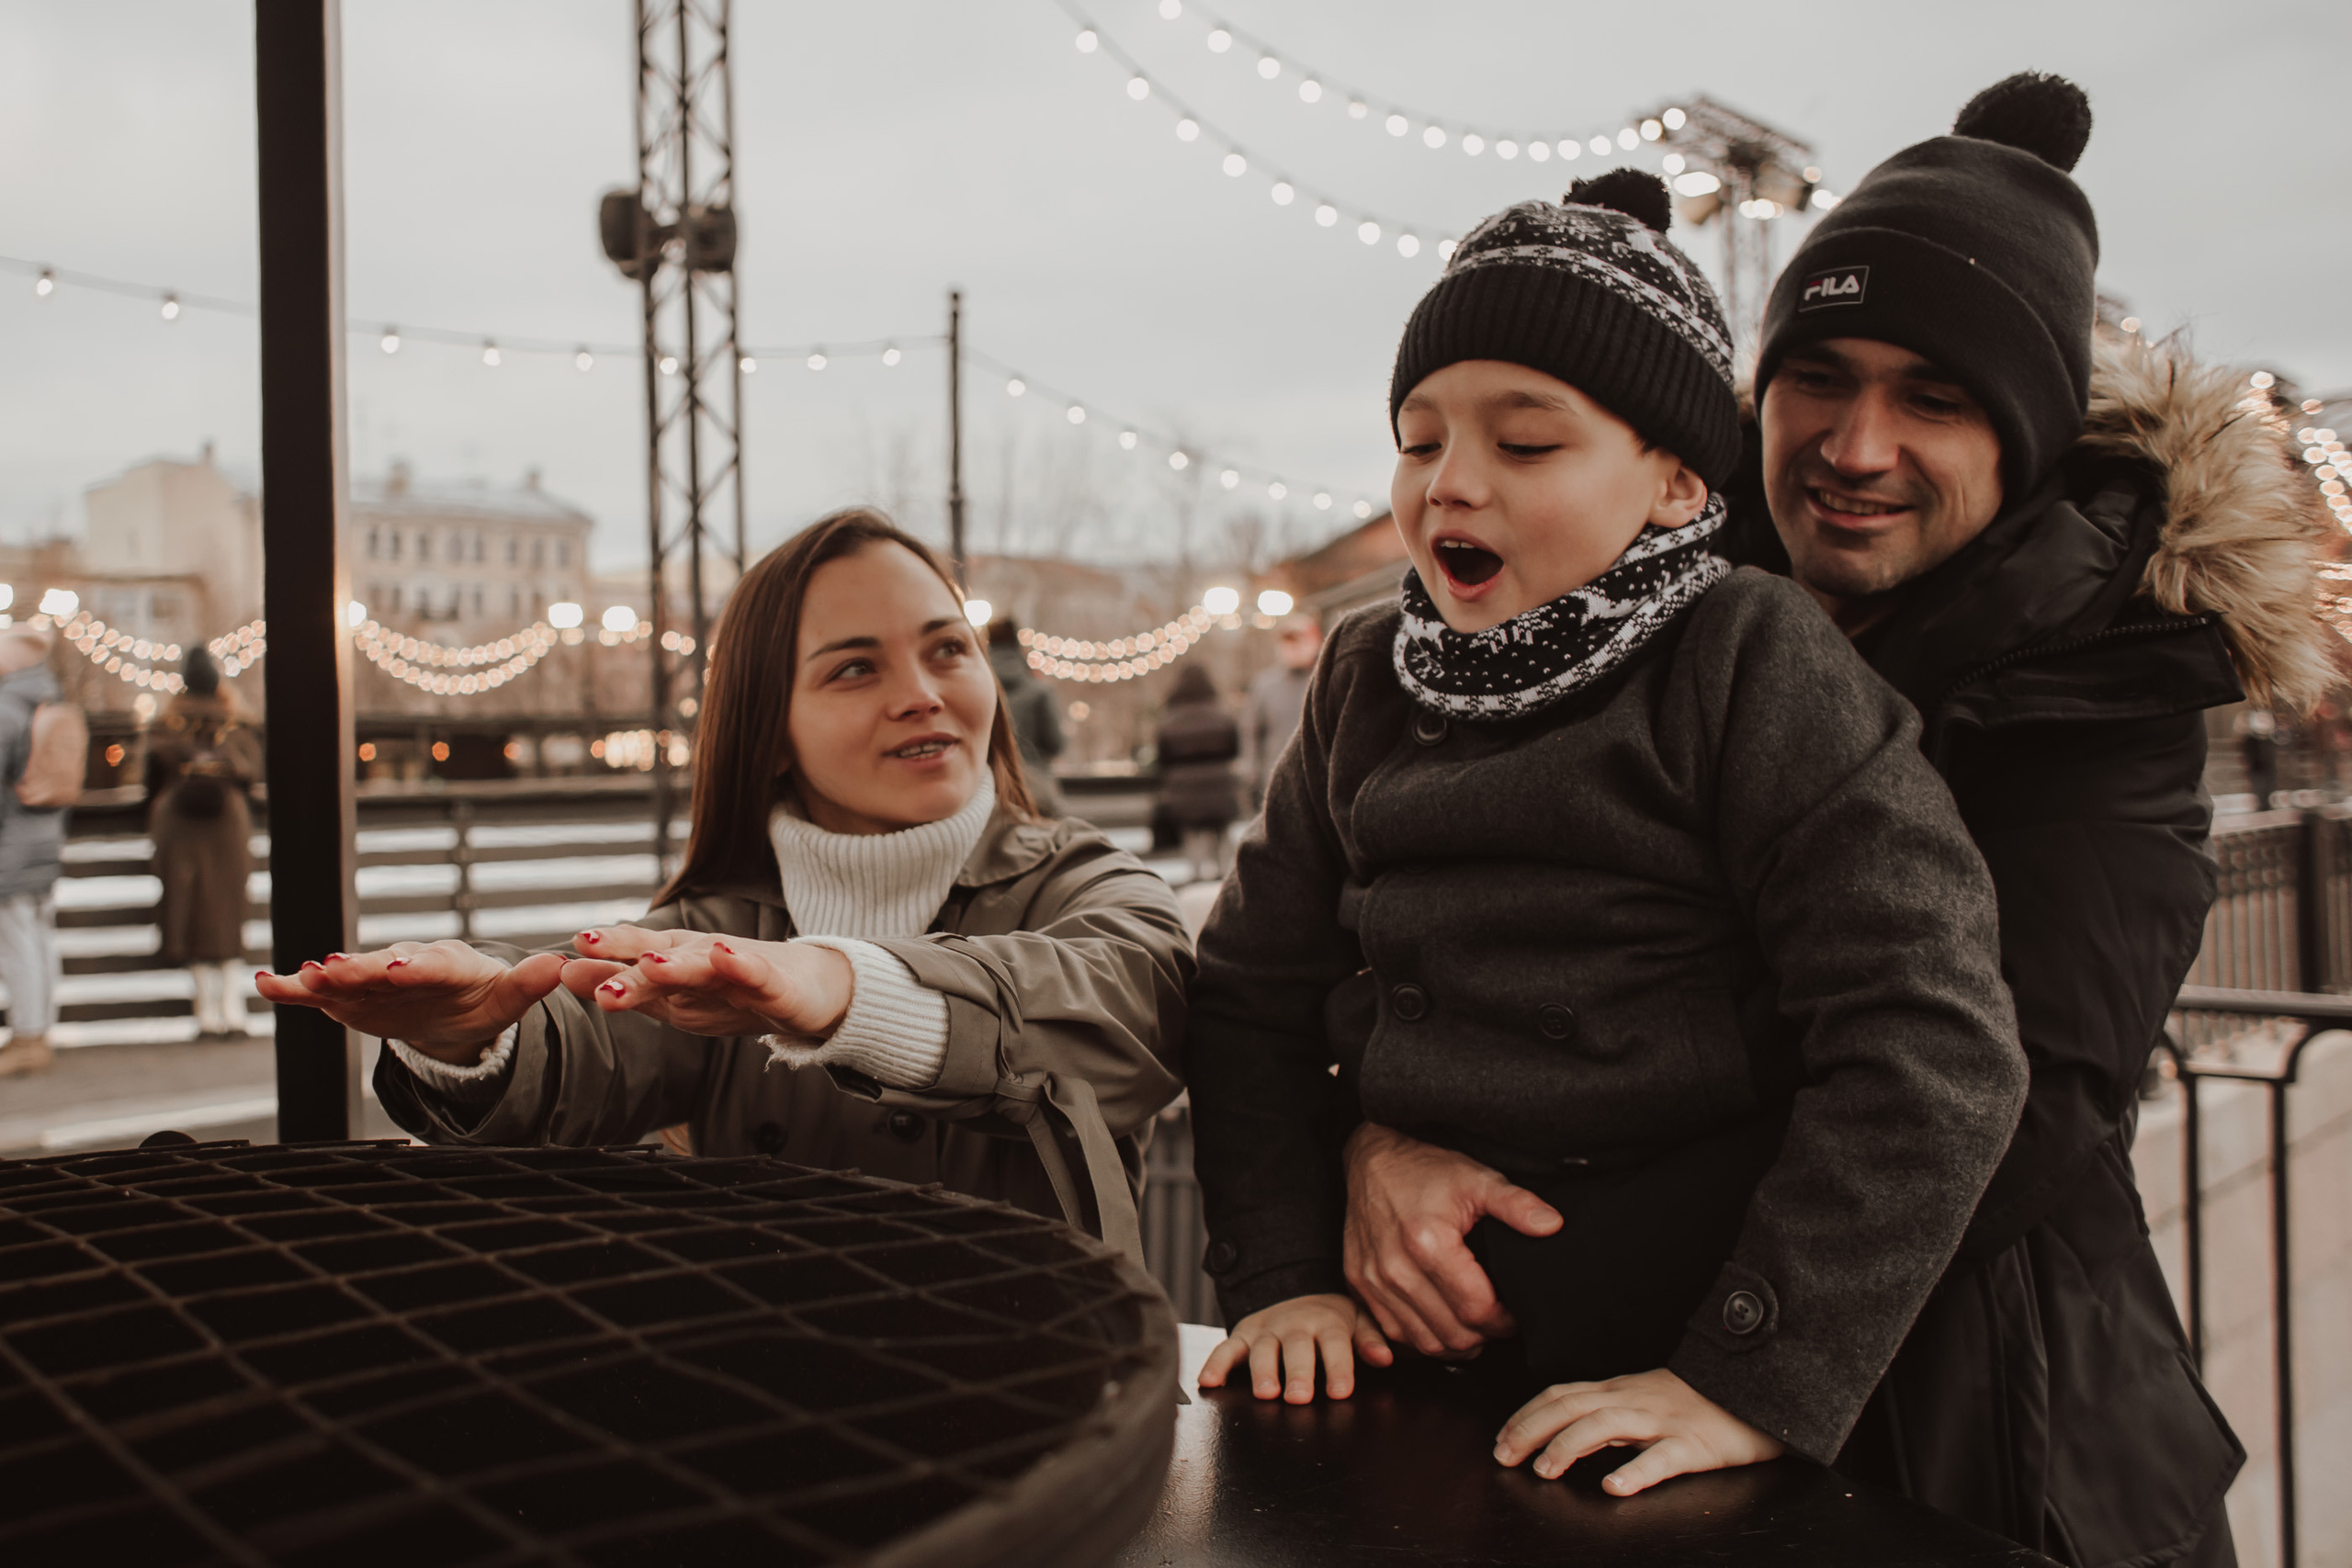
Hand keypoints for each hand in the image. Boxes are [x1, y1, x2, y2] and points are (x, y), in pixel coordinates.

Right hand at [254, 941, 565, 1060]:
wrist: (454, 1012)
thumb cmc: (482, 1000)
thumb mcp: (508, 998)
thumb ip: (528, 984)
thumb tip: (558, 967)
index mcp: (447, 963)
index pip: (431, 964)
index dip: (414, 966)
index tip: (398, 969)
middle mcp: (405, 963)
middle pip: (381, 965)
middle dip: (360, 968)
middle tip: (333, 970)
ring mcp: (373, 979)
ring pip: (346, 977)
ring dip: (322, 978)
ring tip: (298, 979)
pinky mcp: (350, 996)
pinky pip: (319, 992)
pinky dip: (294, 989)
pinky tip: (266, 985)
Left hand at [562, 926, 853, 1040]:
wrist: (813, 990)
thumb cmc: (738, 989)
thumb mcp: (677, 994)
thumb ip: (627, 983)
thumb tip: (564, 974)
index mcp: (677, 963)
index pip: (633, 956)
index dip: (602, 956)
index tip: (562, 958)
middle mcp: (703, 959)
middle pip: (659, 960)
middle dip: (623, 962)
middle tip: (585, 965)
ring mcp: (739, 971)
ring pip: (703, 968)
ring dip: (677, 965)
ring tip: (650, 966)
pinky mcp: (776, 985)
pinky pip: (757, 976)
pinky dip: (742, 965)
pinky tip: (726, 956)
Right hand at [1196, 1293, 1390, 1403]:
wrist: (1297, 1291)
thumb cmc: (1332, 1319)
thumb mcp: (1358, 1320)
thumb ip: (1370, 1339)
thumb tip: (1385, 1358)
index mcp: (1328, 1323)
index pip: (1336, 1345)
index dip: (1338, 1367)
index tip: (1340, 1391)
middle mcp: (1295, 1325)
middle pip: (1296, 1348)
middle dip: (1298, 1372)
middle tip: (1299, 1397)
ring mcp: (1266, 1330)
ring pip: (1262, 1350)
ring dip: (1262, 1371)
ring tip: (1265, 1393)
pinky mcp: (1242, 1335)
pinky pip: (1226, 1348)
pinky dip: (1215, 1363)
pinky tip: (1209, 1382)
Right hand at [1343, 1123, 1561, 1357]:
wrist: (1372, 1160)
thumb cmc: (1425, 1170)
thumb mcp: (1477, 1179)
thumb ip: (1516, 1204)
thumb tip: (1553, 1225)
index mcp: (1427, 1242)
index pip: (1476, 1310)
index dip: (1504, 1321)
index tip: (1515, 1313)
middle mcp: (1394, 1268)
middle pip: (1451, 1334)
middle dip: (1484, 1336)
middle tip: (1498, 1322)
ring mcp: (1371, 1280)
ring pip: (1423, 1343)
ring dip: (1455, 1343)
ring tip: (1474, 1326)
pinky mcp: (1358, 1286)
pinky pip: (1394, 1334)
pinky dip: (1422, 1338)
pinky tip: (1440, 1323)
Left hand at [1493, 1368, 1784, 1495]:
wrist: (1760, 1388)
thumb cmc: (1701, 1400)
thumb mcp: (1648, 1399)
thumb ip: (1611, 1412)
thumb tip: (1569, 1430)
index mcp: (1622, 1390)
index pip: (1562, 1395)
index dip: (1526, 1415)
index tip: (1500, 1440)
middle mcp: (1635, 1399)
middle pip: (1572, 1406)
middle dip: (1531, 1429)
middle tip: (1503, 1456)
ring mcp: (1664, 1420)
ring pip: (1607, 1425)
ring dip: (1569, 1446)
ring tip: (1545, 1470)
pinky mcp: (1695, 1444)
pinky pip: (1663, 1458)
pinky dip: (1635, 1472)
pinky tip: (1614, 1488)